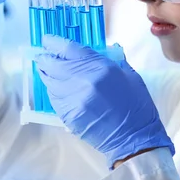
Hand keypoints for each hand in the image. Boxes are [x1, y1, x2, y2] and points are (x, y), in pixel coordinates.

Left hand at [36, 36, 173, 168]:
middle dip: (45, 58)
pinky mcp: (68, 115)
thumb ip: (111, 60)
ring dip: (46, 74)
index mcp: (99, 68)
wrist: (134, 139)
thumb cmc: (137, 106)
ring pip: (49, 81)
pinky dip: (53, 90)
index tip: (47, 39)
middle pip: (53, 64)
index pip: (68, 49)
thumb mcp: (129, 75)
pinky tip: (56, 87)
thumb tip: (98, 50)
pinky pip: (54, 97)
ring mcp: (73, 99)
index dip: (54, 42)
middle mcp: (82, 81)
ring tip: (46, 69)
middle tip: (43, 55)